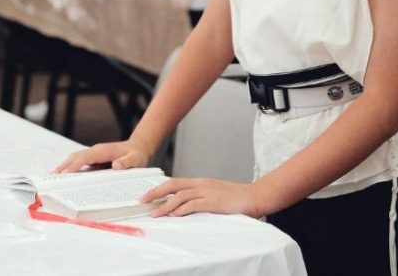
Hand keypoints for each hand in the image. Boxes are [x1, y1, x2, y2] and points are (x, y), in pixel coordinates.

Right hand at [54, 139, 151, 172]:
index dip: (75, 165)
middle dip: (63, 166)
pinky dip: (69, 169)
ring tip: (53, 179)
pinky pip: (79, 164)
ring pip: (75, 159)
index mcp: (103, 150)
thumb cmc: (137, 154)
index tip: (65, 173)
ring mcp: (93, 155)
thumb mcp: (137, 159)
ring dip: (63, 167)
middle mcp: (95, 151)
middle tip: (51, 178)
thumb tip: (116, 165)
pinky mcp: (93, 160)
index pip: (86, 157)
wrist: (139, 148)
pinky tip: (64, 178)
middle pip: (75, 157)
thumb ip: (128, 162)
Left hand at [141, 177, 263, 218]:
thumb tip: (183, 207)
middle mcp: (202, 185)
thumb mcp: (214, 194)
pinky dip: (181, 210)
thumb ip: (200, 198)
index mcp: (201, 182)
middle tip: (143, 201)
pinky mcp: (213, 202)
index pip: (175, 182)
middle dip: (156, 193)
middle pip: (173, 185)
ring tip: (154, 213)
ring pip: (180, 196)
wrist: (254, 196)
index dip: (160, 188)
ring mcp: (207, 192)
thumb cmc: (236, 198)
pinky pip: (193, 204)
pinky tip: (174, 215)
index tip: (147, 195)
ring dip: (165, 205)